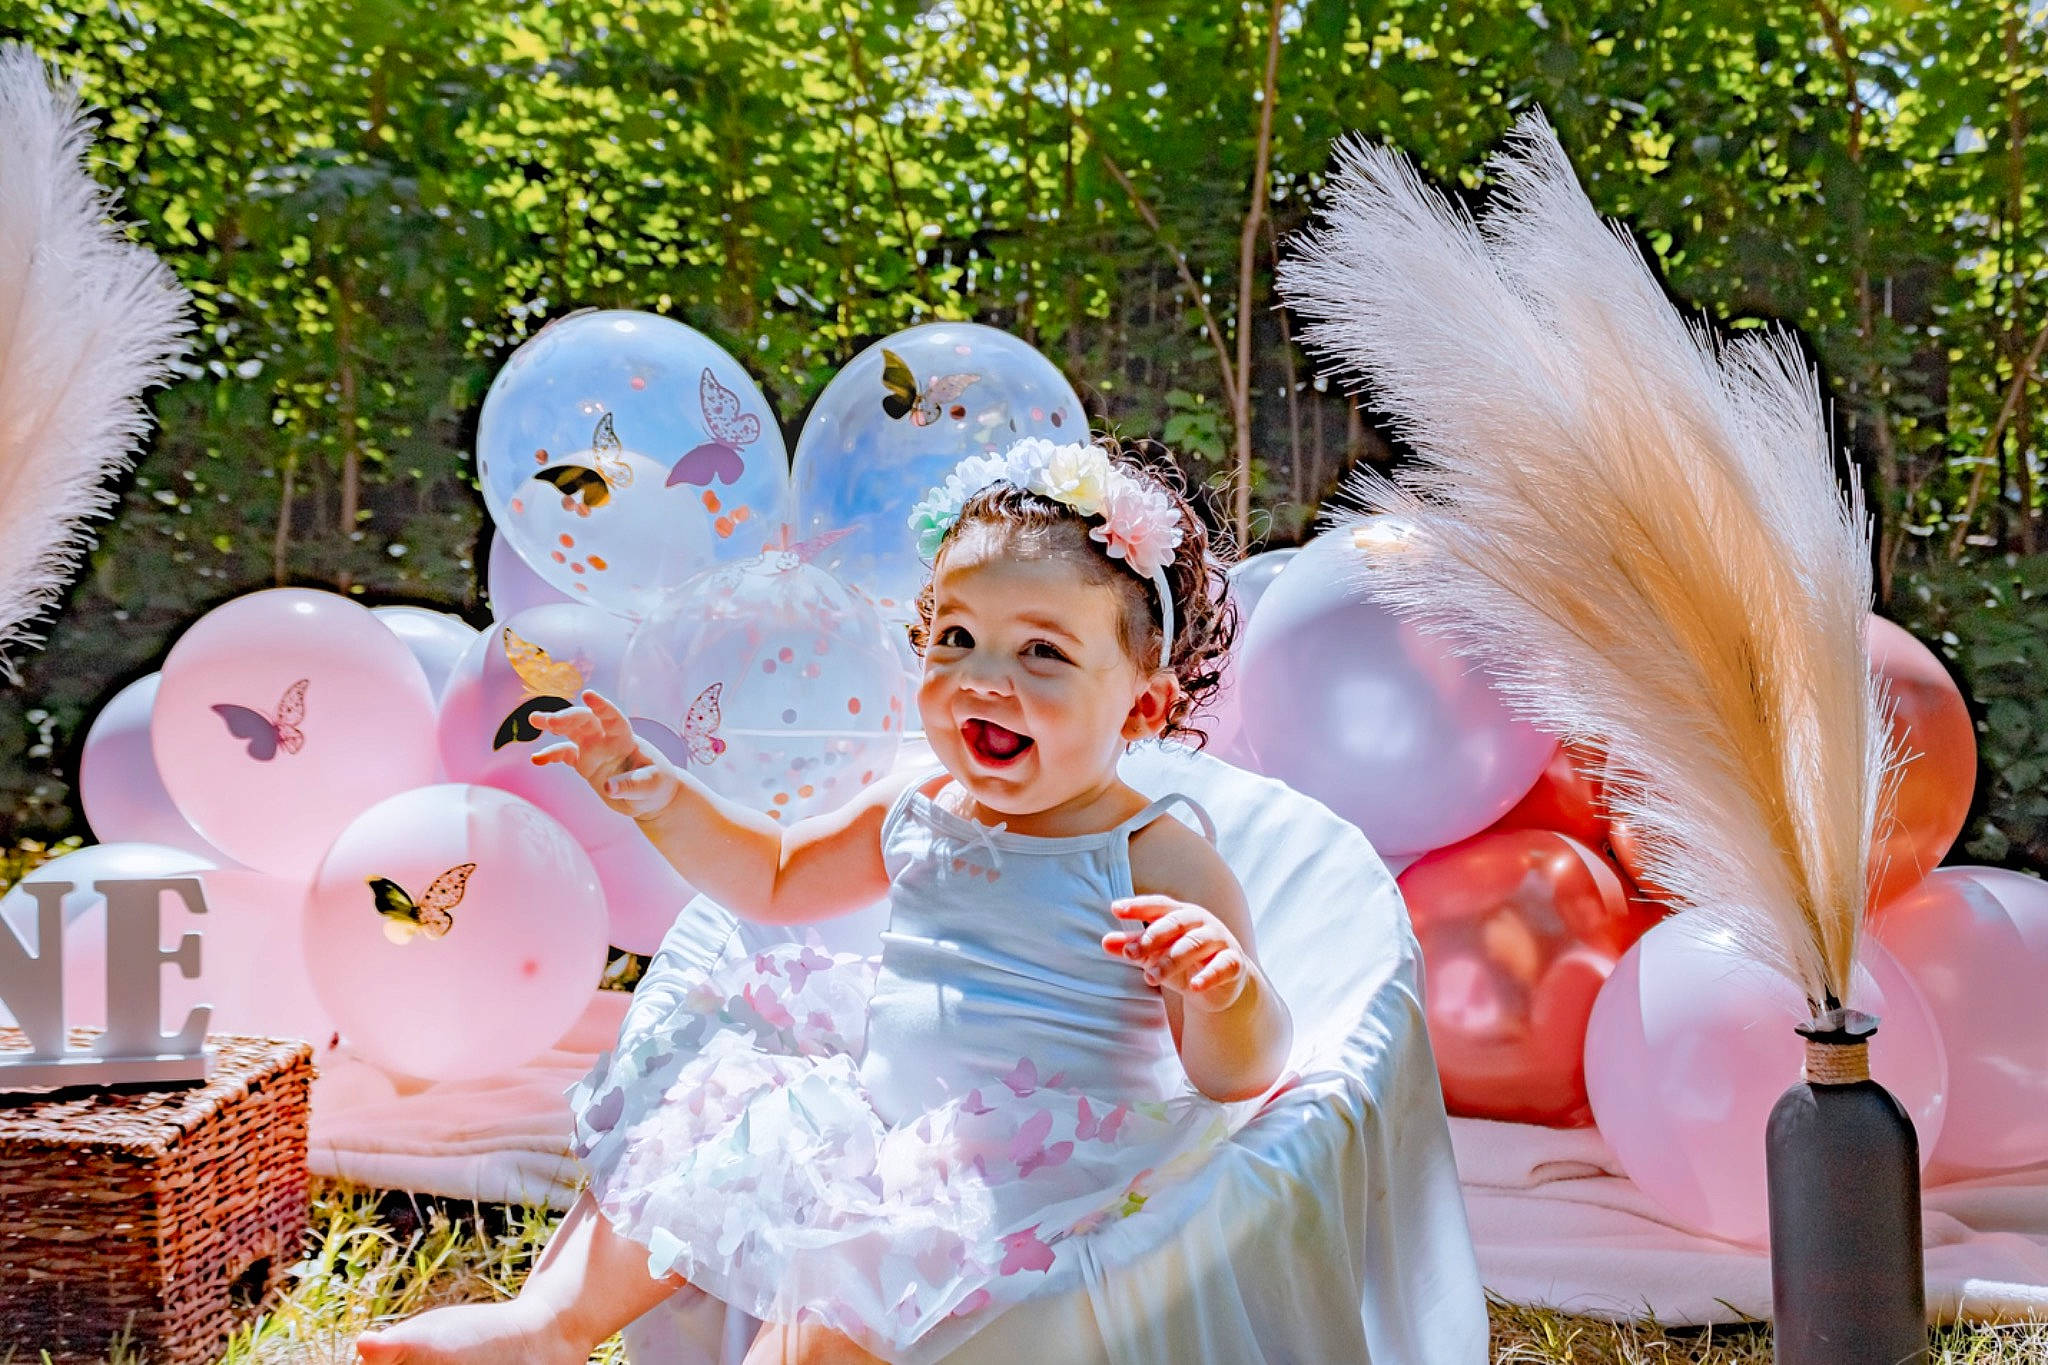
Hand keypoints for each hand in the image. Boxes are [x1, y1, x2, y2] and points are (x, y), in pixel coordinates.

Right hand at [530, 690, 681, 819]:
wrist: (652, 797)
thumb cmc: (657, 785)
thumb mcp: (651, 786)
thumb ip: (630, 785)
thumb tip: (607, 787)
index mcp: (626, 739)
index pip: (613, 718)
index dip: (602, 706)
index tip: (588, 695)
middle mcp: (607, 740)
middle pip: (585, 721)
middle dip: (568, 717)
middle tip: (550, 721)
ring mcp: (594, 750)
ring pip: (571, 731)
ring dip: (554, 724)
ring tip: (534, 719)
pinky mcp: (585, 765)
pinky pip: (565, 755)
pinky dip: (551, 755)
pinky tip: (537, 759)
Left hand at [1101, 896, 1251, 1011]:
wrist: (1221, 984)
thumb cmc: (1184, 961)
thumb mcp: (1155, 954)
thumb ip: (1133, 947)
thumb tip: (1105, 942)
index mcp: (1180, 914)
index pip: (1158, 905)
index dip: (1138, 907)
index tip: (1116, 910)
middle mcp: (1201, 922)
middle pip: (1175, 923)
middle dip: (1152, 938)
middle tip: (1130, 954)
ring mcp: (1219, 940)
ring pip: (1194, 944)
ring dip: (1171, 960)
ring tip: (1150, 977)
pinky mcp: (1234, 962)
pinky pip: (1223, 966)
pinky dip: (1209, 975)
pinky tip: (1195, 986)